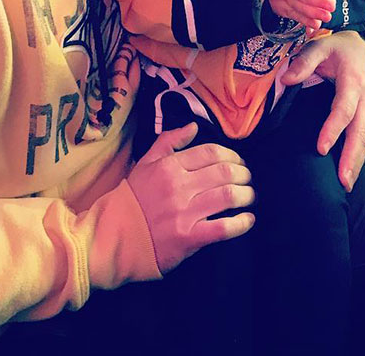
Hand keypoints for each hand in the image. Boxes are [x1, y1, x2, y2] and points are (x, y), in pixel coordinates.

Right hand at [127, 124, 254, 273]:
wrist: (115, 236)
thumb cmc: (133, 198)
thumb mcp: (145, 162)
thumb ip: (168, 141)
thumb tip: (193, 126)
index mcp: (169, 166)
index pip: (211, 152)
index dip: (232, 155)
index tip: (239, 162)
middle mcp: (179, 186)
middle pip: (225, 172)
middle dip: (244, 174)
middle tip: (248, 179)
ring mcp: (184, 213)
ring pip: (228, 196)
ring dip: (247, 195)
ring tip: (250, 197)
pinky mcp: (188, 238)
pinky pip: (222, 228)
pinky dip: (241, 223)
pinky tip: (248, 220)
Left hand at [281, 32, 364, 191]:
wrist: (360, 46)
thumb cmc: (337, 47)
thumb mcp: (319, 46)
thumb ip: (303, 61)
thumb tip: (286, 80)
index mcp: (354, 81)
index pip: (344, 110)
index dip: (333, 129)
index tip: (321, 148)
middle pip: (361, 131)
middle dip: (352, 157)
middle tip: (343, 180)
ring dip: (357, 161)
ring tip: (347, 184)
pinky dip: (359, 156)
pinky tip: (350, 172)